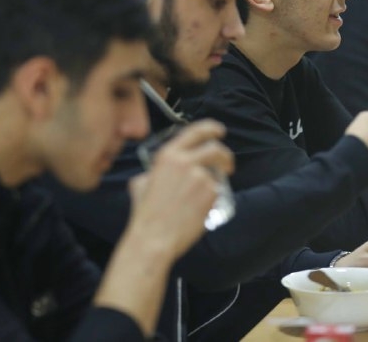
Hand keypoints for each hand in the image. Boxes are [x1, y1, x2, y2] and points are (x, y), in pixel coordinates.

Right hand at [128, 120, 233, 261]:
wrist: (153, 238)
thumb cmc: (145, 215)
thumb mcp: (140, 183)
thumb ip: (153, 172)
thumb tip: (155, 173)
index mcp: (168, 155)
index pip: (196, 131)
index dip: (211, 128)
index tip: (219, 131)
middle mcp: (185, 161)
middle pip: (216, 149)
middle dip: (225, 156)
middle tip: (227, 165)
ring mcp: (200, 177)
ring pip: (216, 174)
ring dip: (214, 183)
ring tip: (203, 198)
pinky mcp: (210, 193)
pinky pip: (216, 192)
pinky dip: (211, 199)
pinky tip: (198, 210)